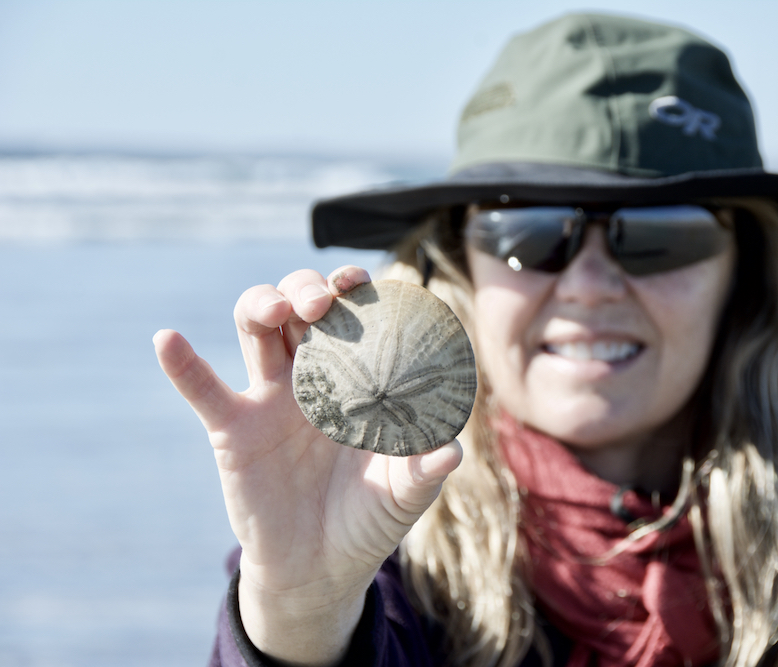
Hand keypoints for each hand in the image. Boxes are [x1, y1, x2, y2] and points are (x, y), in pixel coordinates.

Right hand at [154, 266, 462, 664]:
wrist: (319, 569)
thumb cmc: (369, 519)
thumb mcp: (404, 494)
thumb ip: (426, 469)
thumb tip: (453, 449)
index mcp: (357, 379)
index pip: (353, 316)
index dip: (354, 289)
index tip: (361, 280)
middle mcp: (312, 376)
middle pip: (301, 306)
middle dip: (308, 288)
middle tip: (324, 302)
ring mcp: (270, 398)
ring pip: (256, 327)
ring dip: (261, 303)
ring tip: (273, 309)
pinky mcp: (233, 429)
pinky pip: (203, 389)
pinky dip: (182, 364)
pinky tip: (167, 338)